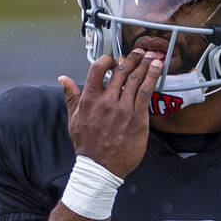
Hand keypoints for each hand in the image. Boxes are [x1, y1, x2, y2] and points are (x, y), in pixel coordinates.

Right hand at [59, 50, 162, 177]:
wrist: (100, 168)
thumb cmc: (87, 146)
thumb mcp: (74, 119)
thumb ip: (71, 96)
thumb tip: (63, 79)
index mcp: (90, 100)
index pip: (98, 69)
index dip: (108, 59)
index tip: (114, 58)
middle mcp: (107, 102)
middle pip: (121, 71)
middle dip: (133, 58)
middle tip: (140, 51)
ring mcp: (123, 110)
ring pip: (136, 79)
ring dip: (145, 64)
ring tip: (152, 55)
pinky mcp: (138, 119)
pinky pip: (146, 92)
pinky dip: (152, 77)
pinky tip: (157, 68)